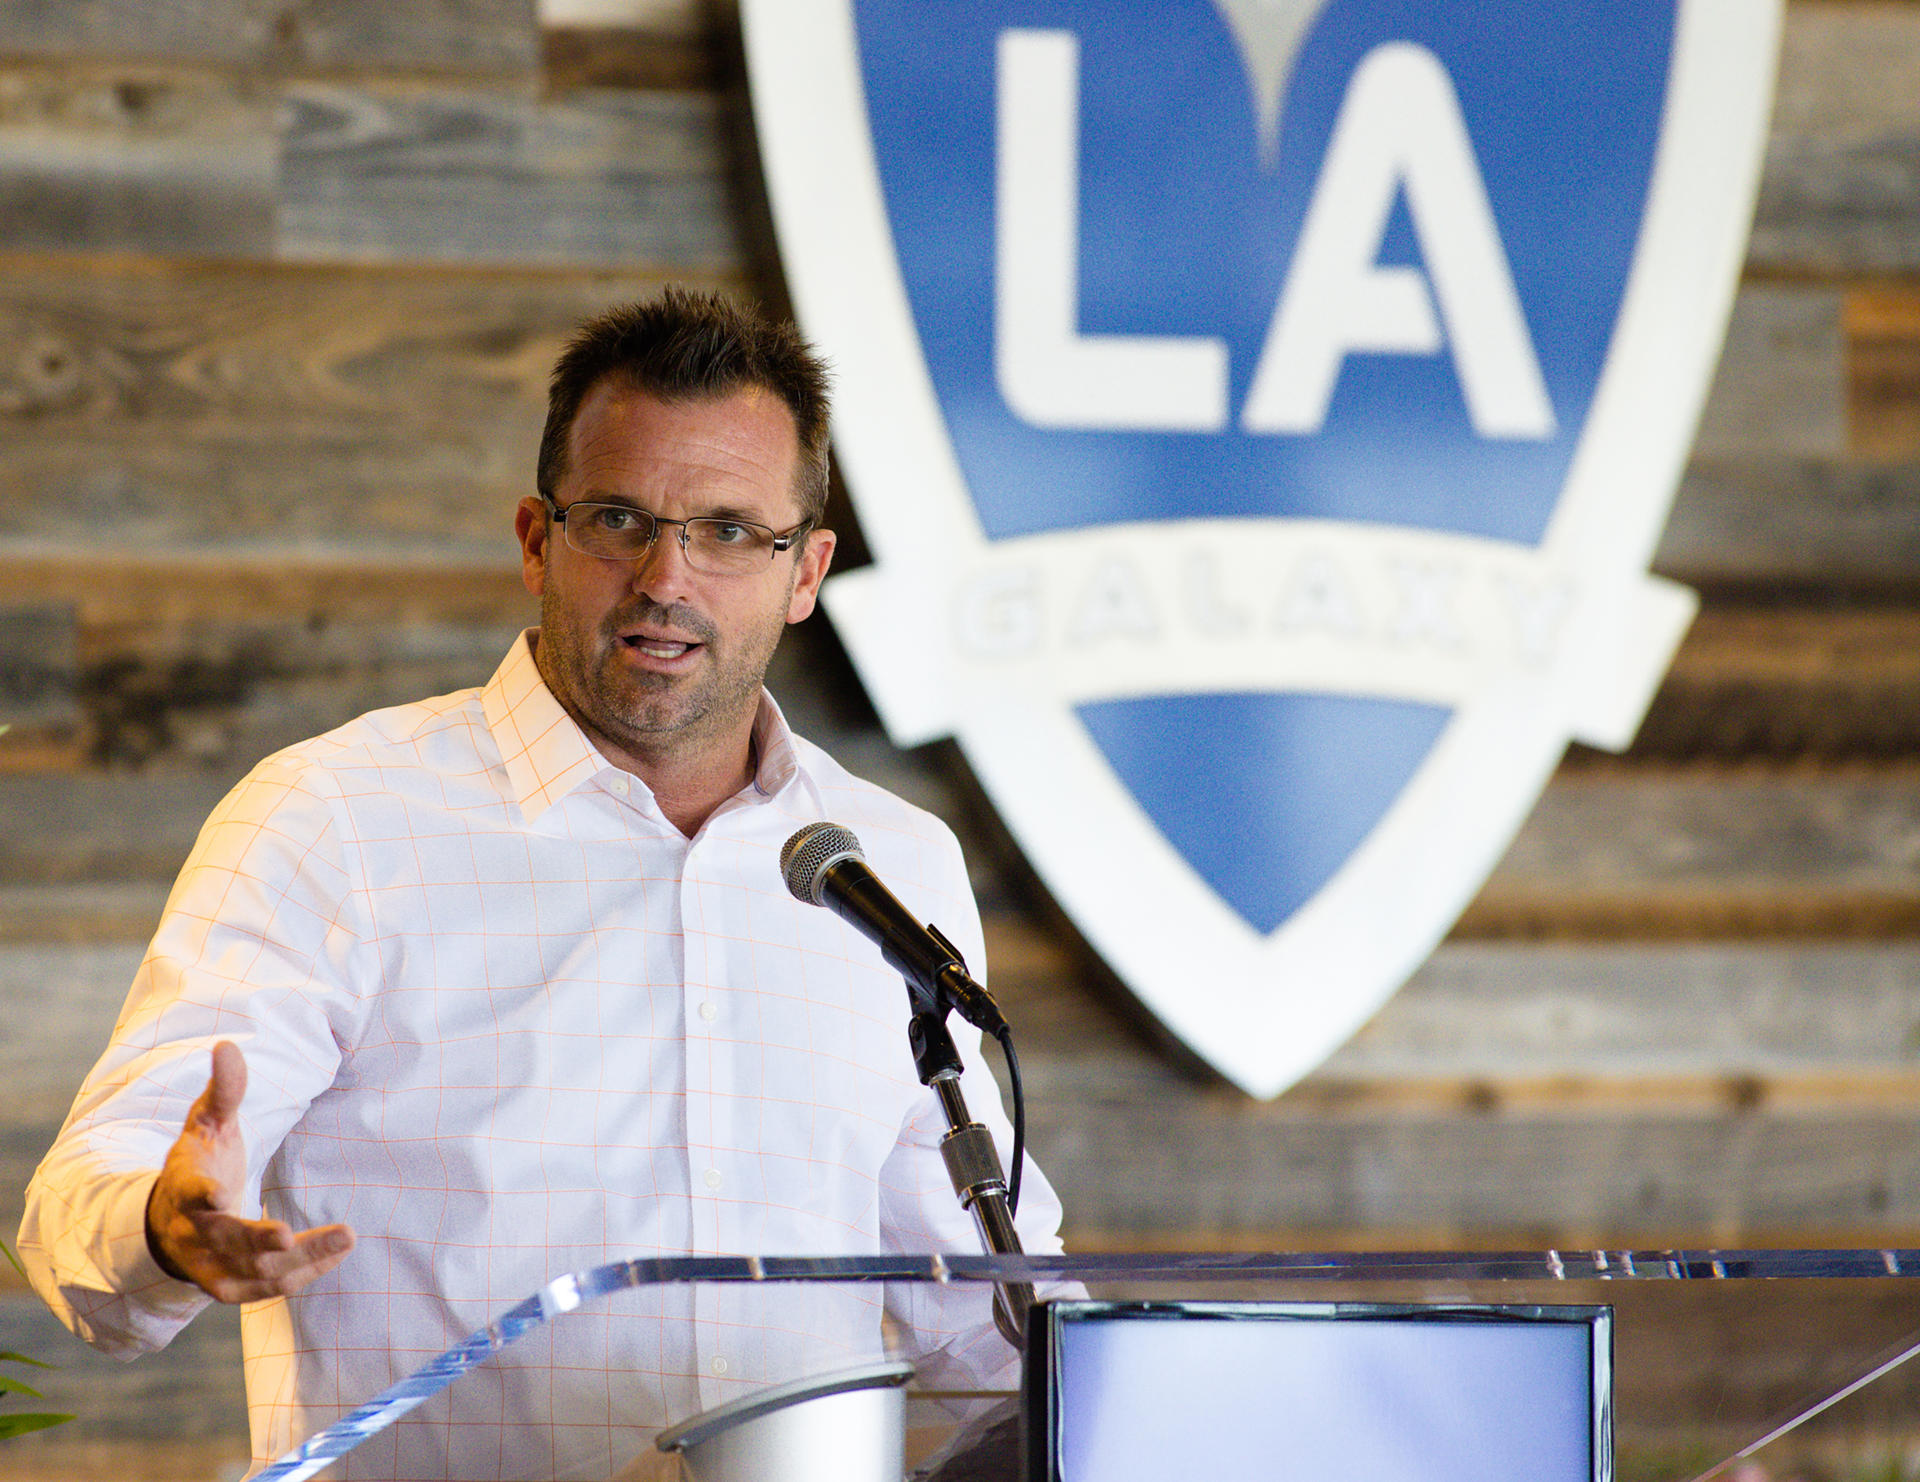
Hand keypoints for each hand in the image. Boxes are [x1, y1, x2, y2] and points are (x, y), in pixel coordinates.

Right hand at [144, 1040, 354, 1302]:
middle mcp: (193, 1233)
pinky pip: (268, 1287)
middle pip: (223, 1240)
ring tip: (346, 1237)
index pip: (187, 1192)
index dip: (199, 1194)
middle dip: (254, 1240)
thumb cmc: (200, 1161)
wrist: (172, 1221)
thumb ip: (224, 1089)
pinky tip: (338, 1252)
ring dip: (300, 1259)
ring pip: (253, 1271)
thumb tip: (227, 1045)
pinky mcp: (232, 1286)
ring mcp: (210, 1265)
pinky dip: (303, 1273)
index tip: (216, 1194)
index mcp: (184, 1187)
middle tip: (286, 1235)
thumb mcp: (207, 1122)